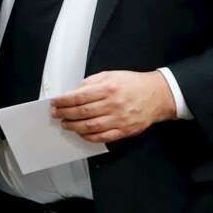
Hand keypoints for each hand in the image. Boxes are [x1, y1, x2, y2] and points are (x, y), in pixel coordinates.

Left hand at [50, 70, 175, 143]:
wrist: (157, 95)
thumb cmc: (133, 84)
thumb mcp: (111, 75)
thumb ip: (92, 82)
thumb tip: (74, 91)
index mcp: (108, 88)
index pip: (79, 96)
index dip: (64, 101)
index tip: (55, 102)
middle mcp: (113, 104)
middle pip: (82, 112)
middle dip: (64, 114)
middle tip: (55, 114)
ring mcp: (119, 119)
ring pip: (90, 127)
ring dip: (73, 127)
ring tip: (65, 124)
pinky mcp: (125, 131)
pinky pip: (103, 137)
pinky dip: (89, 137)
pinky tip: (81, 133)